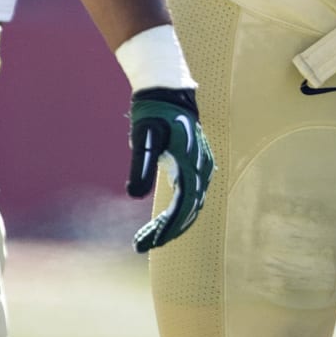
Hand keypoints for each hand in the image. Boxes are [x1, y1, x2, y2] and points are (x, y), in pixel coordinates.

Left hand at [127, 87, 214, 252]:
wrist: (169, 92)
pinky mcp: (196, 164)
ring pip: (192, 204)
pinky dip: (178, 211)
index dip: (168, 228)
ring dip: (172, 223)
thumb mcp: (143, 137)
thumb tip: (134, 196)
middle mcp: (201, 166)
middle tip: (140, 244)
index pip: (184, 205)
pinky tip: (160, 220)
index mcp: (191, 162)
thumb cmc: (154, 113)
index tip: (147, 243)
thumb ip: (140, 165)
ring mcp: (202, 165)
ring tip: (147, 237)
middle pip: (190, 209)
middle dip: (167, 231)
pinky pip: (192, 195)